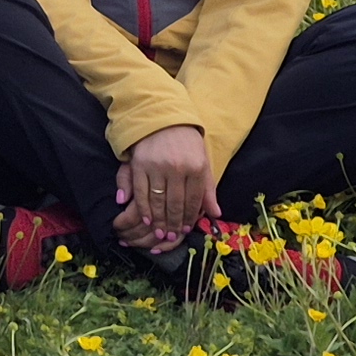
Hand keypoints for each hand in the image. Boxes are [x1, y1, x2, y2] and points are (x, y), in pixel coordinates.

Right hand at [113, 124, 215, 253]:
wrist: (161, 118)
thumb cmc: (185, 142)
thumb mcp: (202, 161)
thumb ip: (208, 189)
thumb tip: (216, 214)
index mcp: (196, 167)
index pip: (193, 200)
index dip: (189, 218)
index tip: (185, 230)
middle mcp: (177, 167)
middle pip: (175, 204)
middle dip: (173, 224)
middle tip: (171, 237)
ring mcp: (157, 166)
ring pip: (158, 201)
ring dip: (159, 221)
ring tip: (161, 233)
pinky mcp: (139, 165)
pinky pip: (141, 193)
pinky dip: (144, 209)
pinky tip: (147, 219)